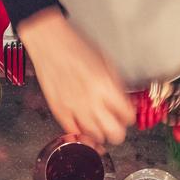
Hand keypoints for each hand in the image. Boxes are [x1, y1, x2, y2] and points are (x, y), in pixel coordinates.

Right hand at [16, 9, 133, 145]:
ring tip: (100, 125)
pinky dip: (80, 131)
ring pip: (95, 137)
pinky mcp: (59, 110)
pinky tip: (83, 124)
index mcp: (107, 86)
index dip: (129, 116)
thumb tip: (126, 101)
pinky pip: (73, 131)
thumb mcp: (106, 62)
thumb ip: (118, 85)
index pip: (127, 115)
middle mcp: (92, 101)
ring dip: (100, 132)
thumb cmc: (76, 47)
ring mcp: (74, 108)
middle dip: (118, 131)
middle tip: (116, 124)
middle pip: (114, 133)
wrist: (50, 43)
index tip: (127, 114)